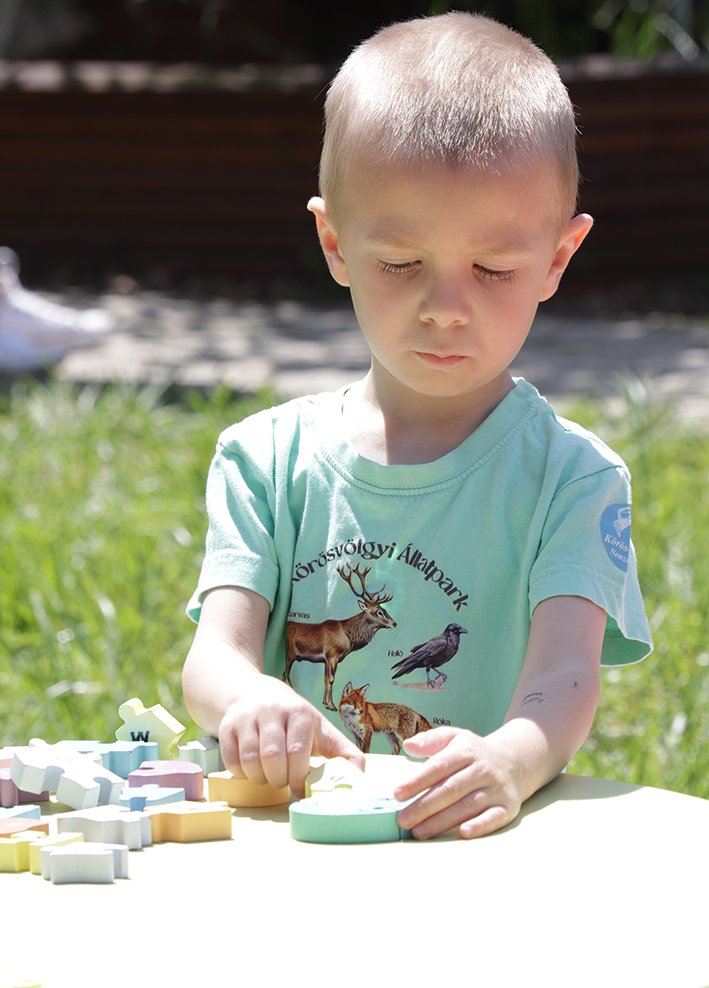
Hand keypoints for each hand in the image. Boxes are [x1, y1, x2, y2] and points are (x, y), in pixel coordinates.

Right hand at [218, 675, 364, 796]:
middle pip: (273, 757)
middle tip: (283, 782)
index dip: (299, 777)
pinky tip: (250, 771)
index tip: (300, 789)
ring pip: (251, 760)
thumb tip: (360, 777)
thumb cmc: (292, 719)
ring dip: (260, 778)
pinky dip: (241, 773)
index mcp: (300, 713)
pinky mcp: (227, 726)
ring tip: (268, 777)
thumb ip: (343, 752)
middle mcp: (272, 711)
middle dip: (279, 779)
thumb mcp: (320, 728)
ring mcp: (247, 717)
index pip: (298, 751)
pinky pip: (231, 760)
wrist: (252, 693)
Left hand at [394, 726, 522, 839]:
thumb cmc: (475, 752)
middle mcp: (482, 769)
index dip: (417, 781)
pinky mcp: (507, 806)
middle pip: (451, 789)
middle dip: (425, 806)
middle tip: (403, 820)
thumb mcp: (454, 737)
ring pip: (468, 805)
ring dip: (443, 820)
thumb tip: (408, 746)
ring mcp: (496, 788)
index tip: (398, 794)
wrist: (516, 760)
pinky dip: (480, 825)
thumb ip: (431, 740)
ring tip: (420, 831)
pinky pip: (494, 817)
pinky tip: (463, 833)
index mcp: (465, 751)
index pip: (439, 767)